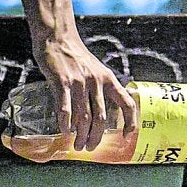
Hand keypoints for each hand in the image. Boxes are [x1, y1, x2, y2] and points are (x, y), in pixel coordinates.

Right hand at [33, 34, 137, 149]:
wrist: (57, 38)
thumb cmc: (77, 57)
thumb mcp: (97, 71)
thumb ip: (102, 89)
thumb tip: (102, 114)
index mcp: (109, 80)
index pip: (127, 104)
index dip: (130, 122)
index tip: (126, 136)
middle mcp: (97, 82)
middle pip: (102, 118)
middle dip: (96, 137)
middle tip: (89, 147)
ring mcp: (79, 82)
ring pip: (84, 117)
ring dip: (81, 135)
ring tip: (77, 145)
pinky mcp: (62, 82)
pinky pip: (66, 108)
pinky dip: (66, 123)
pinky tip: (65, 131)